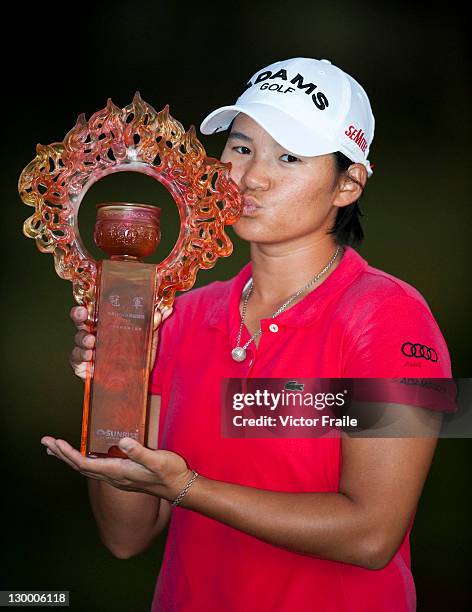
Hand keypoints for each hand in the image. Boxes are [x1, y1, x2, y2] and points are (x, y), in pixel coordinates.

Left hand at [40, 436, 191, 500]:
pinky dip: (81, 461)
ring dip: (68, 459)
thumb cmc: (170, 472)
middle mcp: (113, 477)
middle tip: (45, 443)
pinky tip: (82, 457)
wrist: (180, 487)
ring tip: (55, 450)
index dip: (68, 453)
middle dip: (61, 455)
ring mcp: (116, 478)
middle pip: (80, 467)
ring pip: (85, 469)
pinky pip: (95, 469)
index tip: (55, 442)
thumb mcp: (158, 460)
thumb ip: (139, 452)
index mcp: (117, 471)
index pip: (85, 463)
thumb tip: (121, 441)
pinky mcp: (121, 475)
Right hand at [69, 304, 172, 380]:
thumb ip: (153, 324)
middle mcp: (93, 332)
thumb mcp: (147, 336)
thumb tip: (162, 311)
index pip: (92, 309)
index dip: (85, 306)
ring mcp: (87, 349)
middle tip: (82, 315)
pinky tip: (90, 357)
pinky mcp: (84, 366)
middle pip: (80, 321)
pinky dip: (81, 357)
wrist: (138, 378)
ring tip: (91, 342)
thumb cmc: (138, 352)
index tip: (84, 306)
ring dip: (82, 339)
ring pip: (78, 340)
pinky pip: (77, 360)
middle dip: (78, 316)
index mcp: (105, 322)